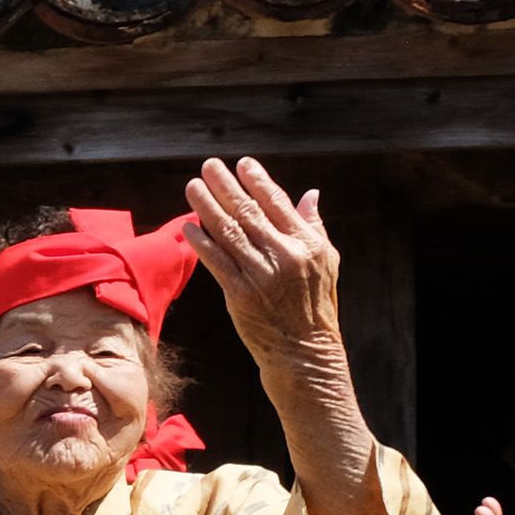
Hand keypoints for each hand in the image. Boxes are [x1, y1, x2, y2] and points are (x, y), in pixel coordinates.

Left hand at [183, 157, 342, 367]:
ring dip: (207, 207)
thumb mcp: (326, 262)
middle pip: (249, 212)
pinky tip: (188, 225)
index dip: (257, 181)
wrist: (303, 350)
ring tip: (193, 186)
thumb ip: (313, 227)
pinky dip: (201, 242)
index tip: (241, 164)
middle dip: (226, 186)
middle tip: (208, 166)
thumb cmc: (315, 304)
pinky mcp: (241, 294)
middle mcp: (284, 254)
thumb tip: (310, 194)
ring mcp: (261, 274)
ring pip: (229, 233)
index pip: (278, 203)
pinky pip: (216, 262)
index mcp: (307, 242)